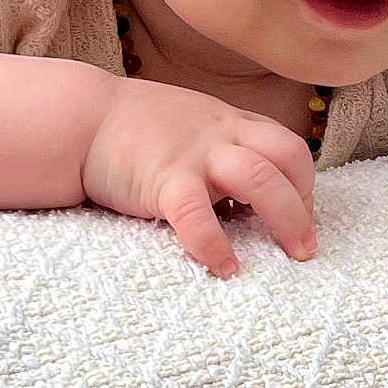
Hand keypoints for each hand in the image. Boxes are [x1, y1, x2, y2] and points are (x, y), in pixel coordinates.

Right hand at [81, 77, 316, 278]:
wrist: (81, 119)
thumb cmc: (136, 130)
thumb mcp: (195, 127)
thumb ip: (224, 152)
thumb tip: (249, 201)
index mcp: (232, 123)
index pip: (289, 148)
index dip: (303, 185)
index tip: (299, 217)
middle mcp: (223, 134)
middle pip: (288, 159)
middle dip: (306, 205)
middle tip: (304, 248)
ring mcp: (196, 155)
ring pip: (260, 179)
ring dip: (285, 220)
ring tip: (289, 258)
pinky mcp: (164, 179)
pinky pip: (199, 215)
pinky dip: (216, 245)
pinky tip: (226, 268)